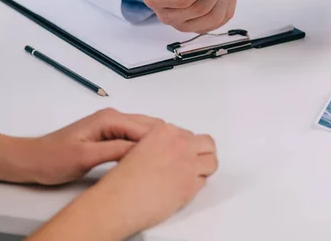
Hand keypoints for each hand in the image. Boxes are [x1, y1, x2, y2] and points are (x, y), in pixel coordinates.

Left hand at [21, 108, 163, 184]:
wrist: (31, 160)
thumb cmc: (53, 158)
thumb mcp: (86, 157)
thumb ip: (116, 150)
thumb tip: (144, 149)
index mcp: (109, 119)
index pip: (145, 129)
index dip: (161, 142)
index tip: (175, 156)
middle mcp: (114, 117)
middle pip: (149, 126)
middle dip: (163, 140)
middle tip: (176, 159)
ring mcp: (112, 126)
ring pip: (143, 132)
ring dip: (155, 144)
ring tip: (167, 160)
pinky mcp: (110, 135)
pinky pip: (134, 138)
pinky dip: (144, 147)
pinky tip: (150, 159)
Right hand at [90, 123, 217, 235]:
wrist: (118, 199)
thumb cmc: (122, 178)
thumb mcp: (140, 147)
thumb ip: (160, 144)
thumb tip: (170, 151)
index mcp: (165, 131)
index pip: (188, 134)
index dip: (186, 145)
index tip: (182, 152)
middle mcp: (180, 144)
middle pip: (207, 143)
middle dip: (202, 152)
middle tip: (193, 162)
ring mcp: (189, 165)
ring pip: (212, 162)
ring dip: (203, 168)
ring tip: (191, 175)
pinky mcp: (191, 186)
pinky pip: (203, 182)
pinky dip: (196, 184)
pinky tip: (182, 187)